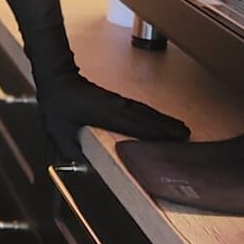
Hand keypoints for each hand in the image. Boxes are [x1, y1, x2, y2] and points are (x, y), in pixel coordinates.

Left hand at [38, 72, 189, 163]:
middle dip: (167, 127)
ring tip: (181, 129)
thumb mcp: (56, 130)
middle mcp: (116, 106)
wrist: (57, 78)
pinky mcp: (117, 101)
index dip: (154, 132)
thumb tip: (82, 165)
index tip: (172, 138)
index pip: (134, 125)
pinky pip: (140, 109)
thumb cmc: (57, 103)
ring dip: (164, 120)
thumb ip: (70, 149)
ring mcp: (118, 102)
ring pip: (145, 112)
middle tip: (187, 135)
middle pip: (146, 117)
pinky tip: (162, 122)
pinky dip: (153, 116)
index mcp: (104, 113)